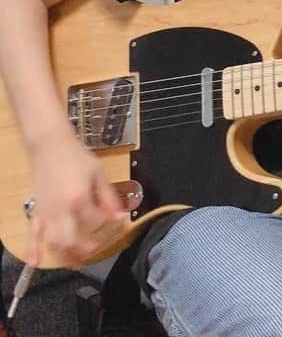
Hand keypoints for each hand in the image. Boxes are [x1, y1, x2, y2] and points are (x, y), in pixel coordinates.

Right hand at [28, 134, 125, 267]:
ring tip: (76, 263)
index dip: (107, 225)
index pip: (95, 221)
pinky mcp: (36, 212)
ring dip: (64, 255)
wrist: (51, 147)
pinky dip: (32, 250)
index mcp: (79, 198)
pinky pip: (32, 234)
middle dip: (85, 250)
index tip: (116, 222)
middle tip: (96, 250)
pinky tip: (34, 263)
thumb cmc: (77, 157)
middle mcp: (61, 210)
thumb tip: (119, 215)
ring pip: (54, 242)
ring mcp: (46, 213)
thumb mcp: (99, 174)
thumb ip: (108, 197)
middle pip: (72, 240)